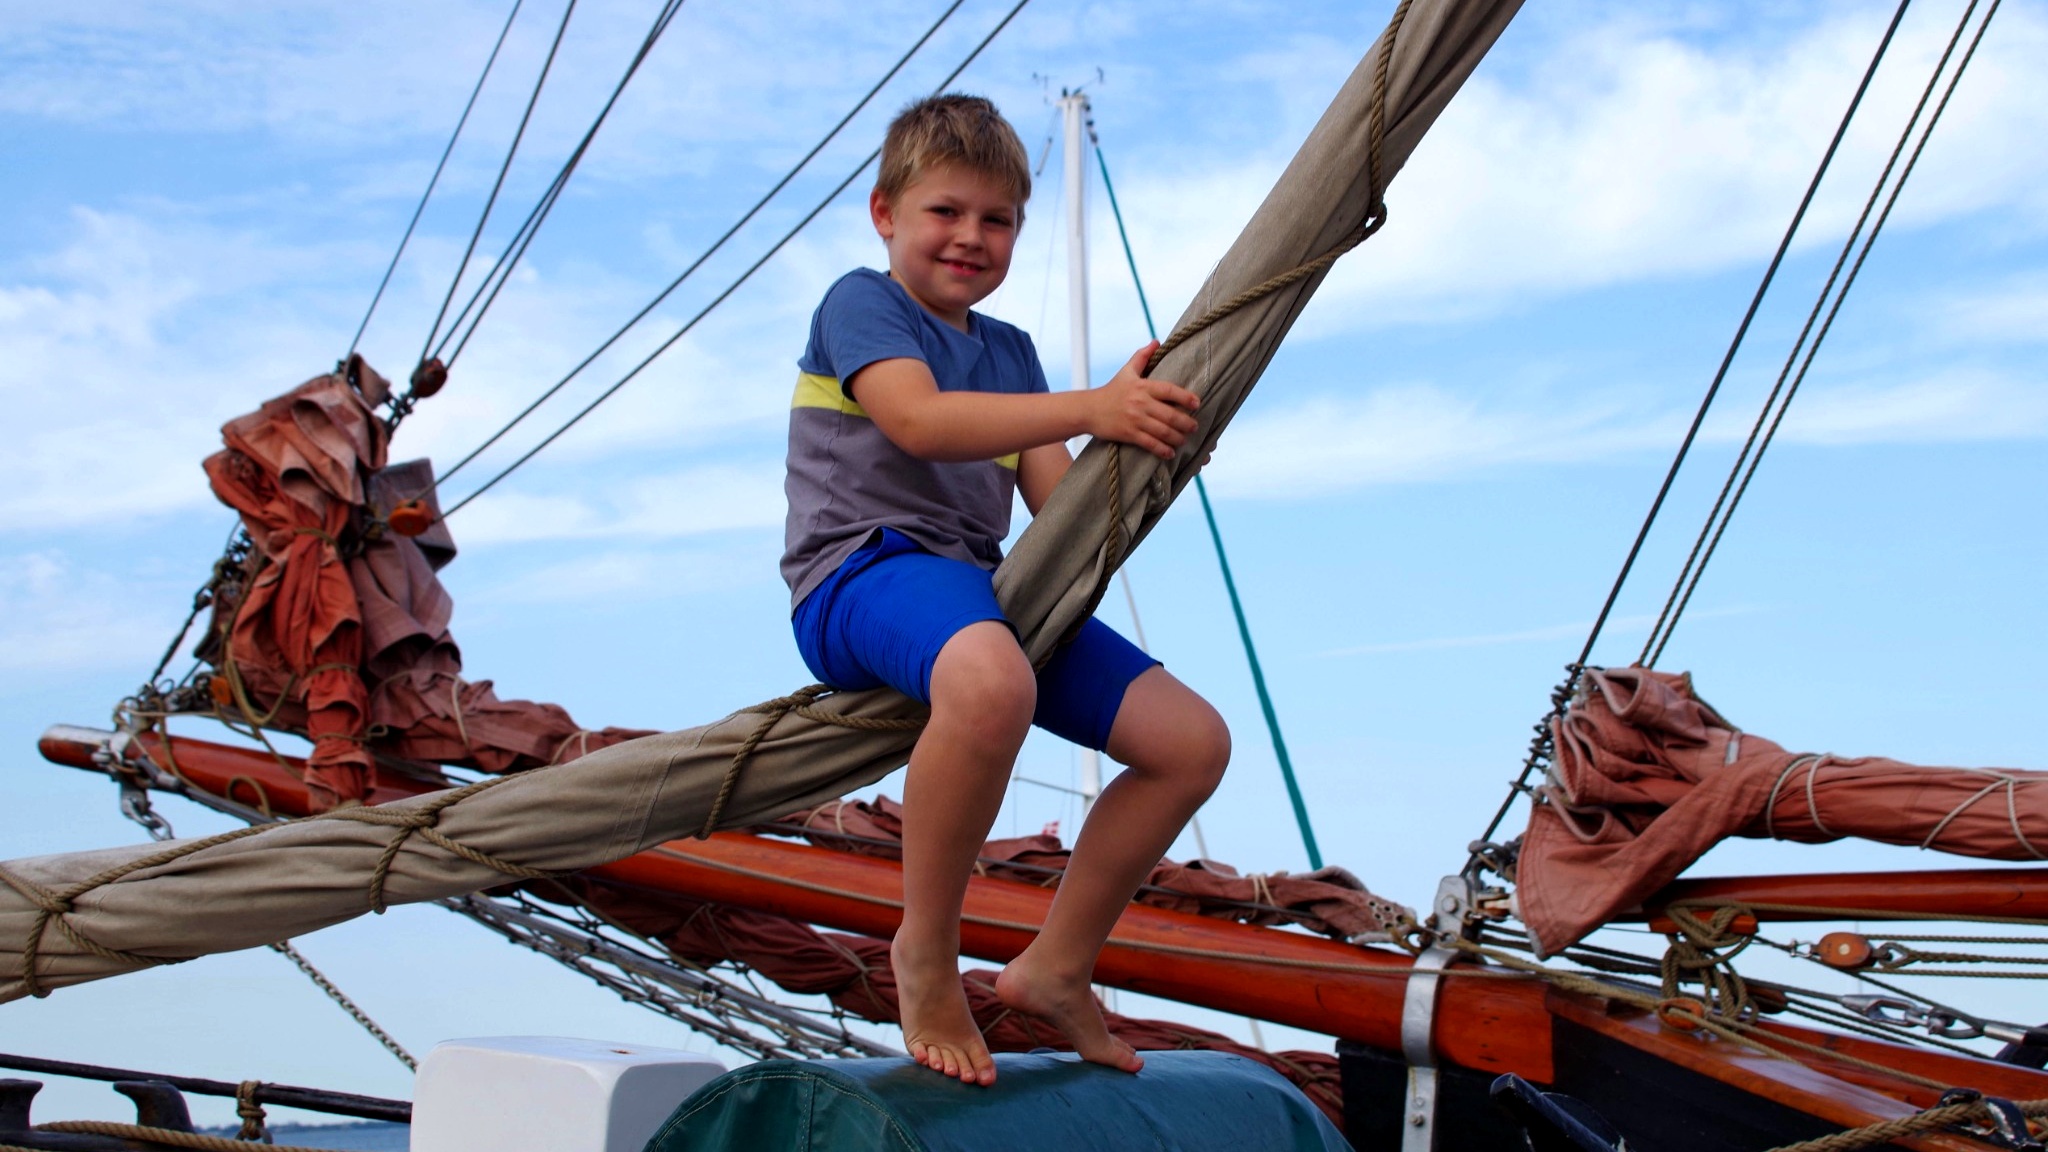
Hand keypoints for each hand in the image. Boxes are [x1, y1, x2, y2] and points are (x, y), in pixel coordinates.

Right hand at [1085, 342, 1198, 459]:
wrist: (1088, 409)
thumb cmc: (1110, 390)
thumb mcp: (1126, 371)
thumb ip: (1142, 356)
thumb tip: (1157, 342)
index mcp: (1142, 386)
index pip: (1169, 390)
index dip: (1185, 397)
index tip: (1197, 403)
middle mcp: (1140, 403)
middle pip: (1170, 414)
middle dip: (1186, 423)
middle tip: (1194, 427)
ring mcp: (1134, 419)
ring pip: (1163, 431)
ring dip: (1177, 437)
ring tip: (1184, 439)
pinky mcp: (1128, 434)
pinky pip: (1150, 443)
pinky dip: (1162, 450)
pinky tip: (1170, 453)